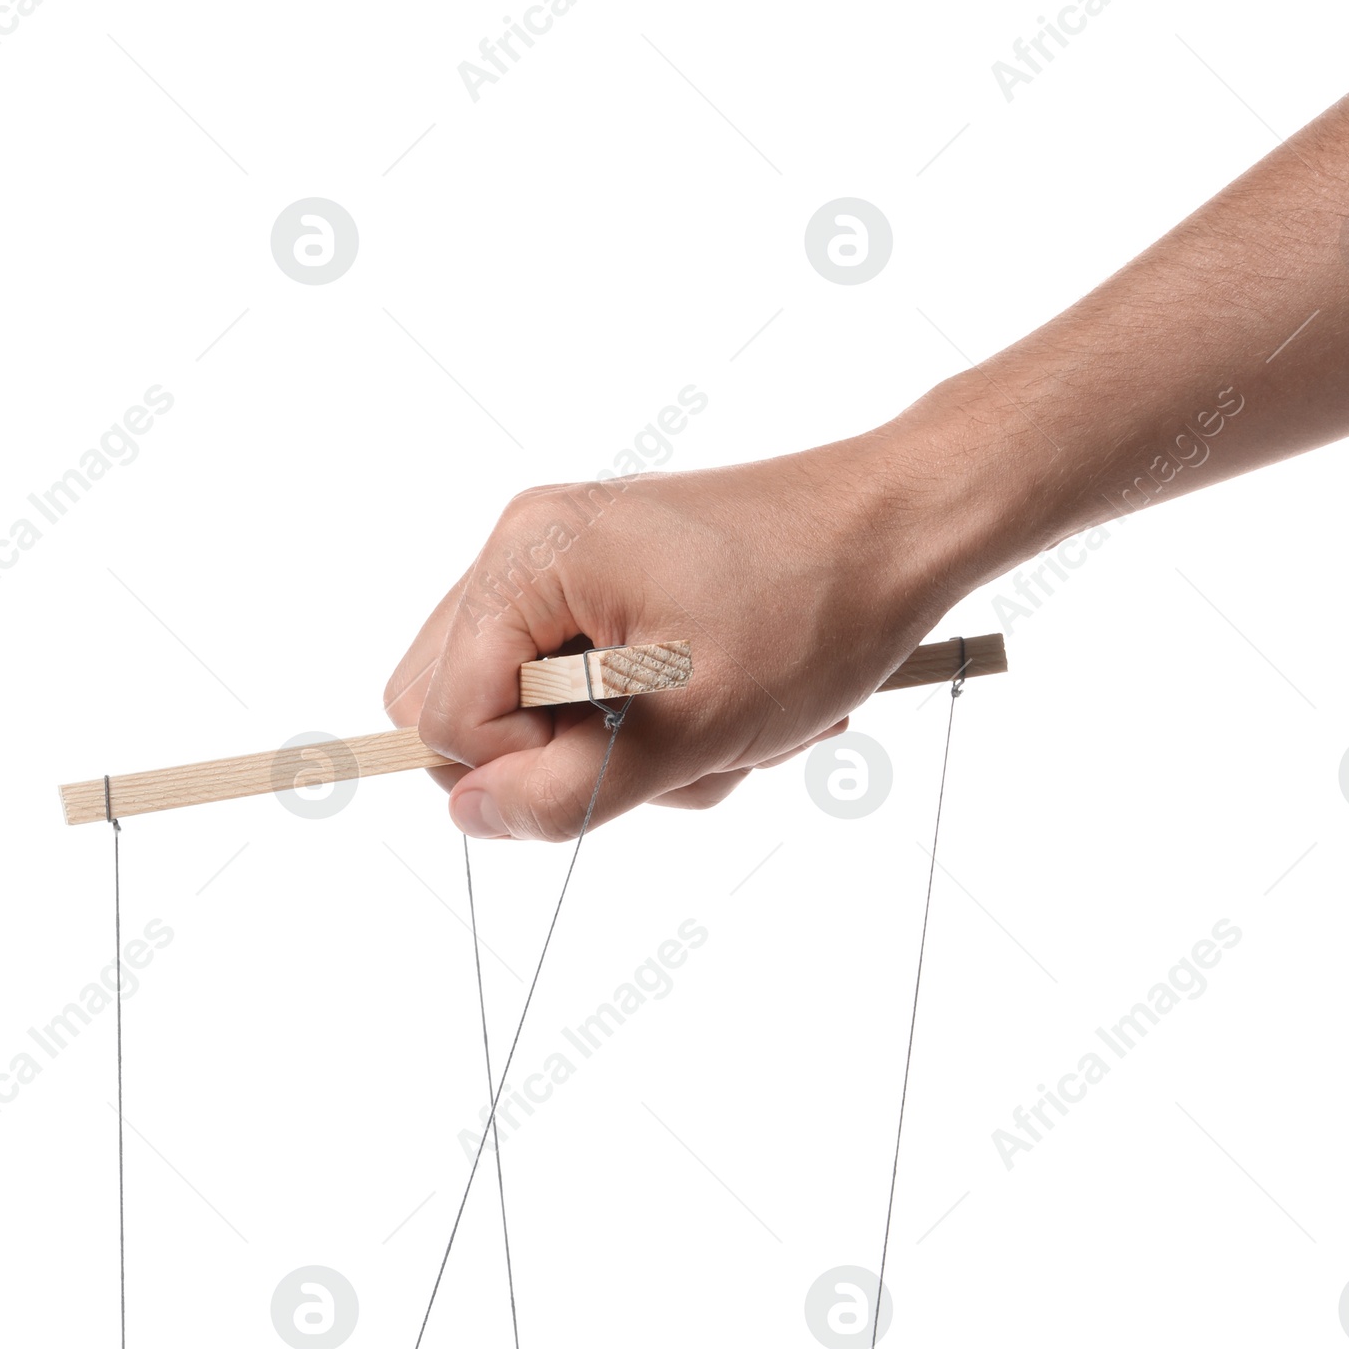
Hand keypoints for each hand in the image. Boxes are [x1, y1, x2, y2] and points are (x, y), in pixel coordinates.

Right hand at [383, 433, 969, 840]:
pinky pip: (582, 692)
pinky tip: (727, 702)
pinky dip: (652, 722)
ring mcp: (565, 566)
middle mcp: (527, 548)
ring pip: (531, 716)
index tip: (634, 753)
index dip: (529, 770)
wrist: (903, 529)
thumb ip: (568, 789)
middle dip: (570, 761)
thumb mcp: (692, 727)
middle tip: (671, 744)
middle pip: (467, 713)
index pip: (445, 719)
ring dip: (628, 750)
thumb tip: (468, 819)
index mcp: (529, 558)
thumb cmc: (814, 611)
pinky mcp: (606, 587)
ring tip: (723, 722)